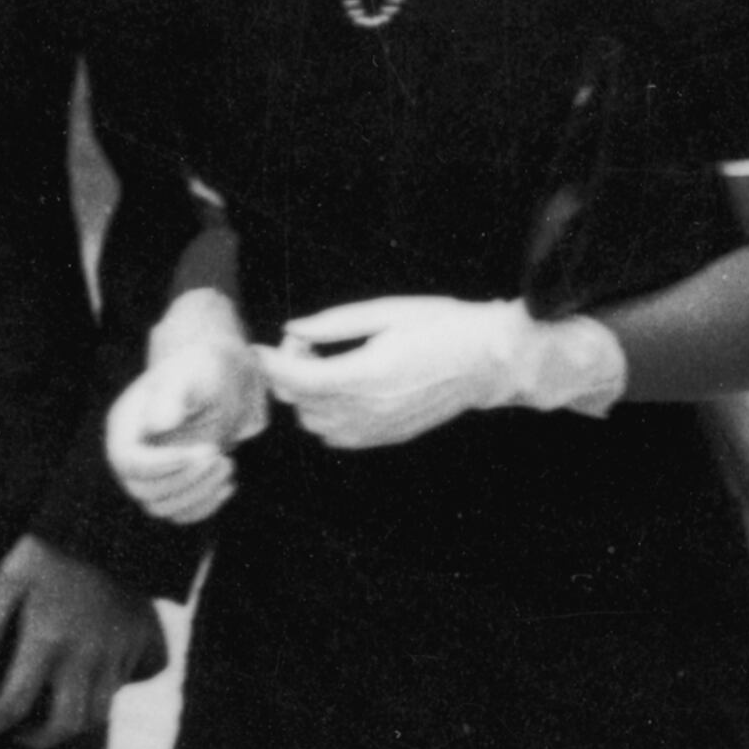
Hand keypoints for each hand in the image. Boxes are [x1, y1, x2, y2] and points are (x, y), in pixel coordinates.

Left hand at [0, 537, 164, 747]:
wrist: (122, 522)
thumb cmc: (58, 543)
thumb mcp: (14, 570)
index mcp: (47, 641)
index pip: (13, 703)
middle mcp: (83, 656)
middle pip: (65, 724)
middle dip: (39, 739)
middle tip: (20, 734)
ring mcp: (115, 653)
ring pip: (99, 713)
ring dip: (74, 724)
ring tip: (53, 717)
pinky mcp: (140, 643)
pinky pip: (125, 685)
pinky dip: (106, 696)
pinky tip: (91, 686)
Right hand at [104, 291, 265, 525]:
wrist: (221, 382)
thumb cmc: (203, 371)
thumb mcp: (192, 375)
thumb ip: (173, 396)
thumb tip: (157, 425)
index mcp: (125, 425)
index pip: (128, 461)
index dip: (161, 464)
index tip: (201, 451)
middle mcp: (131, 454)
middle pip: (143, 490)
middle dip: (185, 478)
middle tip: (219, 454)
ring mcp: (150, 475)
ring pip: (162, 507)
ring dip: (198, 493)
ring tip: (228, 463)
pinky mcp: (173, 488)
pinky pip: (181, 513)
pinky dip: (205, 505)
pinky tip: (227, 483)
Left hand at [259, 294, 619, 451]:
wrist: (490, 361)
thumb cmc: (445, 326)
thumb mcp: (390, 312)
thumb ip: (336, 323)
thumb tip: (295, 329)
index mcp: (365, 373)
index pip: (296, 377)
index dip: (270, 362)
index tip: (258, 347)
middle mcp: (367, 409)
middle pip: (298, 402)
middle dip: (288, 373)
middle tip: (306, 344)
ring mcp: (377, 428)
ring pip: (313, 423)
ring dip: (306, 396)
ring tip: (325, 366)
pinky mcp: (387, 437)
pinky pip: (336, 436)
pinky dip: (325, 416)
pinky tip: (342, 390)